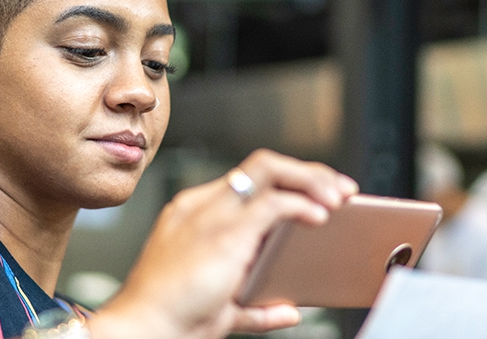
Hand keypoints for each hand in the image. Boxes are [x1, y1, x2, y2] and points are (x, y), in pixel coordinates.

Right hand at [90, 149, 357, 338]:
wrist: (145, 330)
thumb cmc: (172, 320)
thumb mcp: (223, 309)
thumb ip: (257, 308)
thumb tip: (290, 310)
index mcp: (195, 217)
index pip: (249, 180)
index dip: (289, 183)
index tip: (321, 197)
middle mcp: (201, 206)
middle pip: (263, 166)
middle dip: (309, 173)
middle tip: (341, 190)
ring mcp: (211, 214)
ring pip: (270, 170)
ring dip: (312, 180)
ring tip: (339, 198)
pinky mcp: (225, 230)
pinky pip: (274, 202)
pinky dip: (303, 205)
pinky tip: (321, 218)